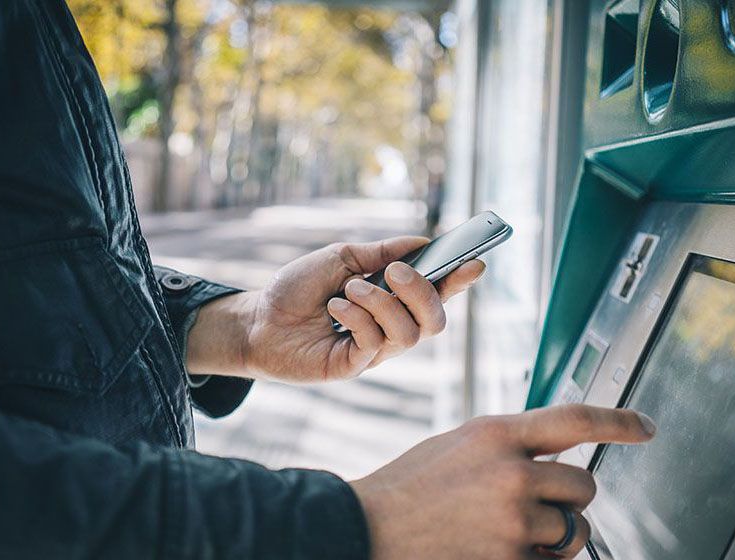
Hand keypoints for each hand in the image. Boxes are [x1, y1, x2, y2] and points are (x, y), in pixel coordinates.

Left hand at [185, 236, 484, 381]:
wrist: (259, 318)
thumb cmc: (299, 289)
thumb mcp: (341, 258)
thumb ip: (381, 252)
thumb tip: (422, 242)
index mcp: (394, 300)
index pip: (439, 293)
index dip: (460, 281)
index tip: (475, 261)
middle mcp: (391, 327)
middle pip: (436, 321)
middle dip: (422, 292)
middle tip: (395, 272)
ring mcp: (375, 350)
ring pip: (410, 334)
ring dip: (381, 303)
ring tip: (350, 288)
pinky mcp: (354, 366)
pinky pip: (375, 343)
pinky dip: (359, 317)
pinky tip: (336, 307)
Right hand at [350, 404, 656, 559]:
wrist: (368, 528)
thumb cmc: (411, 486)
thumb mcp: (461, 444)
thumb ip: (510, 444)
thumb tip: (556, 451)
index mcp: (497, 434)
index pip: (576, 419)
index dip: (619, 421)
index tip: (645, 428)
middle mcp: (512, 474)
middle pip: (584, 486)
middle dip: (567, 498)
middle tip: (532, 504)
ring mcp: (513, 522)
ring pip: (575, 530)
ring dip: (556, 535)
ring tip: (507, 530)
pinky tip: (499, 549)